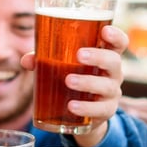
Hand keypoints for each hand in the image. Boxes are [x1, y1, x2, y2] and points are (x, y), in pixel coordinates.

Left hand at [22, 24, 127, 146]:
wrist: (82, 115)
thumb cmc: (74, 79)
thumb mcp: (62, 67)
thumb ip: (45, 60)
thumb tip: (26, 61)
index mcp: (106, 56)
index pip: (119, 43)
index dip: (116, 36)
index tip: (105, 30)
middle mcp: (113, 74)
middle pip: (114, 62)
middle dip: (98, 57)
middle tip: (79, 55)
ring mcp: (111, 93)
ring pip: (107, 86)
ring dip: (88, 82)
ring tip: (68, 81)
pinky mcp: (105, 112)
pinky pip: (100, 110)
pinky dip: (86, 108)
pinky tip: (72, 106)